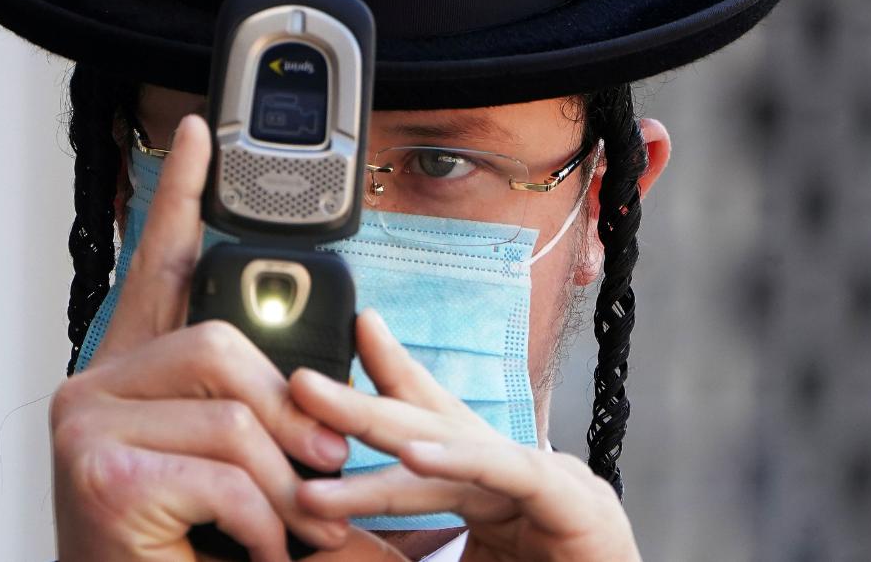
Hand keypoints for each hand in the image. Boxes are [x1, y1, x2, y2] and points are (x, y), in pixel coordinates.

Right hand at [50, 114, 357, 561]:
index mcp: (136, 373)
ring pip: (234, 412)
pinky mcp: (100, 472)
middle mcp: (95, 384)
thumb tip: (320, 388)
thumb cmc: (187, 543)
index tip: (202, 134)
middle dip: (293, 413)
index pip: (162, 263)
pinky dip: (264, 524)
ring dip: (287, 485)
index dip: (186, 197)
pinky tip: (254, 550)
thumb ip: (261, 413)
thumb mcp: (237, 467)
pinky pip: (226, 472)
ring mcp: (86, 424)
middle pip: (223, 343)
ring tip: (294, 529)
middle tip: (327, 468)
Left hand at [289, 309, 642, 561]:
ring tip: (317, 404)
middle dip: (360, 397)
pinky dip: (459, 462)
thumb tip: (332, 539)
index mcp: (484, 483)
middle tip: (299, 376)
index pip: (429, 419)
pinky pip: (507, 474)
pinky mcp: (572, 504)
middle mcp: (509, 471)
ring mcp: (543, 480)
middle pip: (425, 423)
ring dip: (378, 425)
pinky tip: (410, 453)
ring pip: (451, 443)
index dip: (387, 374)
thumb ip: (407, 548)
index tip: (351, 330)